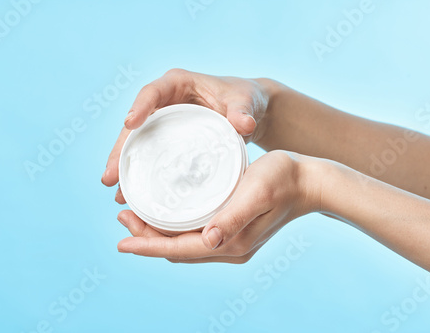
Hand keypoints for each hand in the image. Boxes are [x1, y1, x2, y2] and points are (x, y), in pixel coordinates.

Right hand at [101, 68, 273, 203]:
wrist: (249, 112)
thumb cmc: (245, 99)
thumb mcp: (245, 101)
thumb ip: (243, 110)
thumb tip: (244, 125)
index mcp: (177, 84)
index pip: (152, 92)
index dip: (139, 106)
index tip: (129, 123)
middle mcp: (165, 103)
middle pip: (136, 125)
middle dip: (121, 150)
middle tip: (110, 176)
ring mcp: (164, 123)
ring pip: (137, 144)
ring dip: (125, 168)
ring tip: (118, 193)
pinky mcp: (169, 141)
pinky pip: (150, 156)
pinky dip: (142, 174)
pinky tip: (135, 197)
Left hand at [116, 150, 323, 262]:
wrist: (308, 181)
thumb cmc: (283, 180)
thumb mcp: (256, 192)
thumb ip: (232, 217)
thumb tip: (208, 241)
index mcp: (230, 242)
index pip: (179, 250)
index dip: (148, 245)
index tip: (121, 240)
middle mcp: (228, 247)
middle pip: (177, 249)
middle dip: (147, 238)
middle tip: (123, 216)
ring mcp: (231, 241)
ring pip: (184, 244)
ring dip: (158, 233)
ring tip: (136, 214)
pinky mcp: (233, 230)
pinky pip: (195, 235)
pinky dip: (175, 228)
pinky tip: (166, 213)